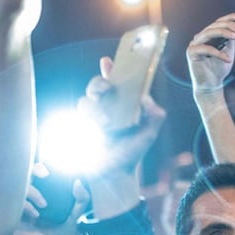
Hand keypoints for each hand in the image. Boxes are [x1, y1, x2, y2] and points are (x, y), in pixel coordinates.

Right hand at [13, 164, 89, 234]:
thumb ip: (81, 200)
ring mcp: (20, 205)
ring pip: (19, 186)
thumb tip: (78, 181)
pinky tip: (35, 216)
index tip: (51, 168)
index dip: (42, 166)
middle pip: (26, 173)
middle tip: (45, 174)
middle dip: (35, 170)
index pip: (39, 173)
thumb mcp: (74, 217)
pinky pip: (15, 203)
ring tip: (44, 205)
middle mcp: (30, 197)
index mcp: (43, 194)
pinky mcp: (13, 215)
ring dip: (33, 191)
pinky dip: (26, 205)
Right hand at [80, 57, 166, 176]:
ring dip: (95, 110)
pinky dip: (89, 123)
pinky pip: (79, 119)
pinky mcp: (81, 129)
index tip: (107, 61)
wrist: (116, 174)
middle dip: (98, 83)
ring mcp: (91, 117)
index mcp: (121, 103)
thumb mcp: (149, 133)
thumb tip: (146, 99)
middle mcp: (105, 107)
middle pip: (95, 86)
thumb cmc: (131, 151)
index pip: (115, 81)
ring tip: (107, 125)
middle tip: (106, 88)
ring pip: (85, 102)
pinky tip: (100, 132)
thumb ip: (154, 116)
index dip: (110, 69)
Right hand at [187, 13, 234, 93]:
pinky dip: (218, 53)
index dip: (229, 17)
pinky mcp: (191, 53)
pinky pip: (205, 48)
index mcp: (208, 36)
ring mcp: (194, 44)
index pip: (218, 22)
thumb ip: (230, 39)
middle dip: (228, 25)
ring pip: (208, 33)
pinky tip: (227, 59)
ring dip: (224, 33)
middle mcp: (200, 37)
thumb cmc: (219, 69)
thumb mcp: (228, 51)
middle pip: (213, 26)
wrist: (211, 86)